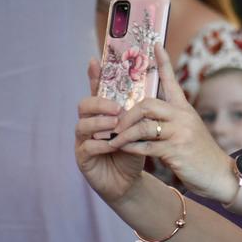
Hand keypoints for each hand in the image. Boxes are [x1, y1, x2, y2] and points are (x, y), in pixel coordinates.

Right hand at [75, 60, 145, 202]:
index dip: (94, 76)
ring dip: (100, 124)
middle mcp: (90, 124)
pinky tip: (111, 145)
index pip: (98, 91)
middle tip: (117, 108)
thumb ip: (143, 111)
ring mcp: (83, 140)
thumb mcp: (142, 129)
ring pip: (82, 125)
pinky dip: (99, 144)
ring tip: (116, 125)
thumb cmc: (135, 151)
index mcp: (104, 113)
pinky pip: (86, 147)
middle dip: (100, 104)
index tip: (95, 60)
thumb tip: (158, 83)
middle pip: (85, 105)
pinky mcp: (83, 158)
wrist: (130, 182)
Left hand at [108, 46, 234, 199]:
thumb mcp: (189, 131)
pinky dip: (130, 149)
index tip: (155, 44)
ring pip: (143, 126)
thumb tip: (146, 116)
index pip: (172, 81)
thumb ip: (172, 121)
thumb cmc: (201, 155)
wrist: (220, 175)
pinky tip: (123, 151)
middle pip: (147, 104)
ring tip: (113, 141)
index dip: (163, 62)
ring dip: (123, 134)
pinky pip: (145, 146)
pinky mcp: (176, 151)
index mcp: (185, 110)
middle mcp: (183, 117)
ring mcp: (180, 133)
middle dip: (126, 114)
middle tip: (114, 125)